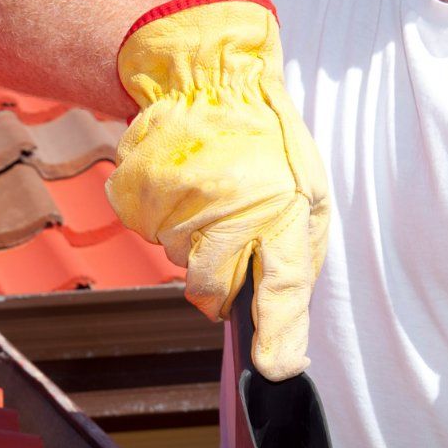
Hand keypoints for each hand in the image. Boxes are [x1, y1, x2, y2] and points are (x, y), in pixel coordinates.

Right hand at [106, 0, 330, 379]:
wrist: (206, 77)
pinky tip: (181, 183)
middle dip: (218, 280)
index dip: (279, 333)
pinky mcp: (139, 196)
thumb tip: (285, 330)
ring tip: (208, 191)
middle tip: (228, 233)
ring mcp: (178, 205)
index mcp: (283, 208)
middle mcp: (228, 211)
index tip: (276, 370)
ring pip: (178, 260)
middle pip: (211, 289)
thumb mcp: (308, 191)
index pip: (283, 285)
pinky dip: (162, 217)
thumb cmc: (266, 141)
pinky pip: (148, 234)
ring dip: (191, 240)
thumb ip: (296, 257)